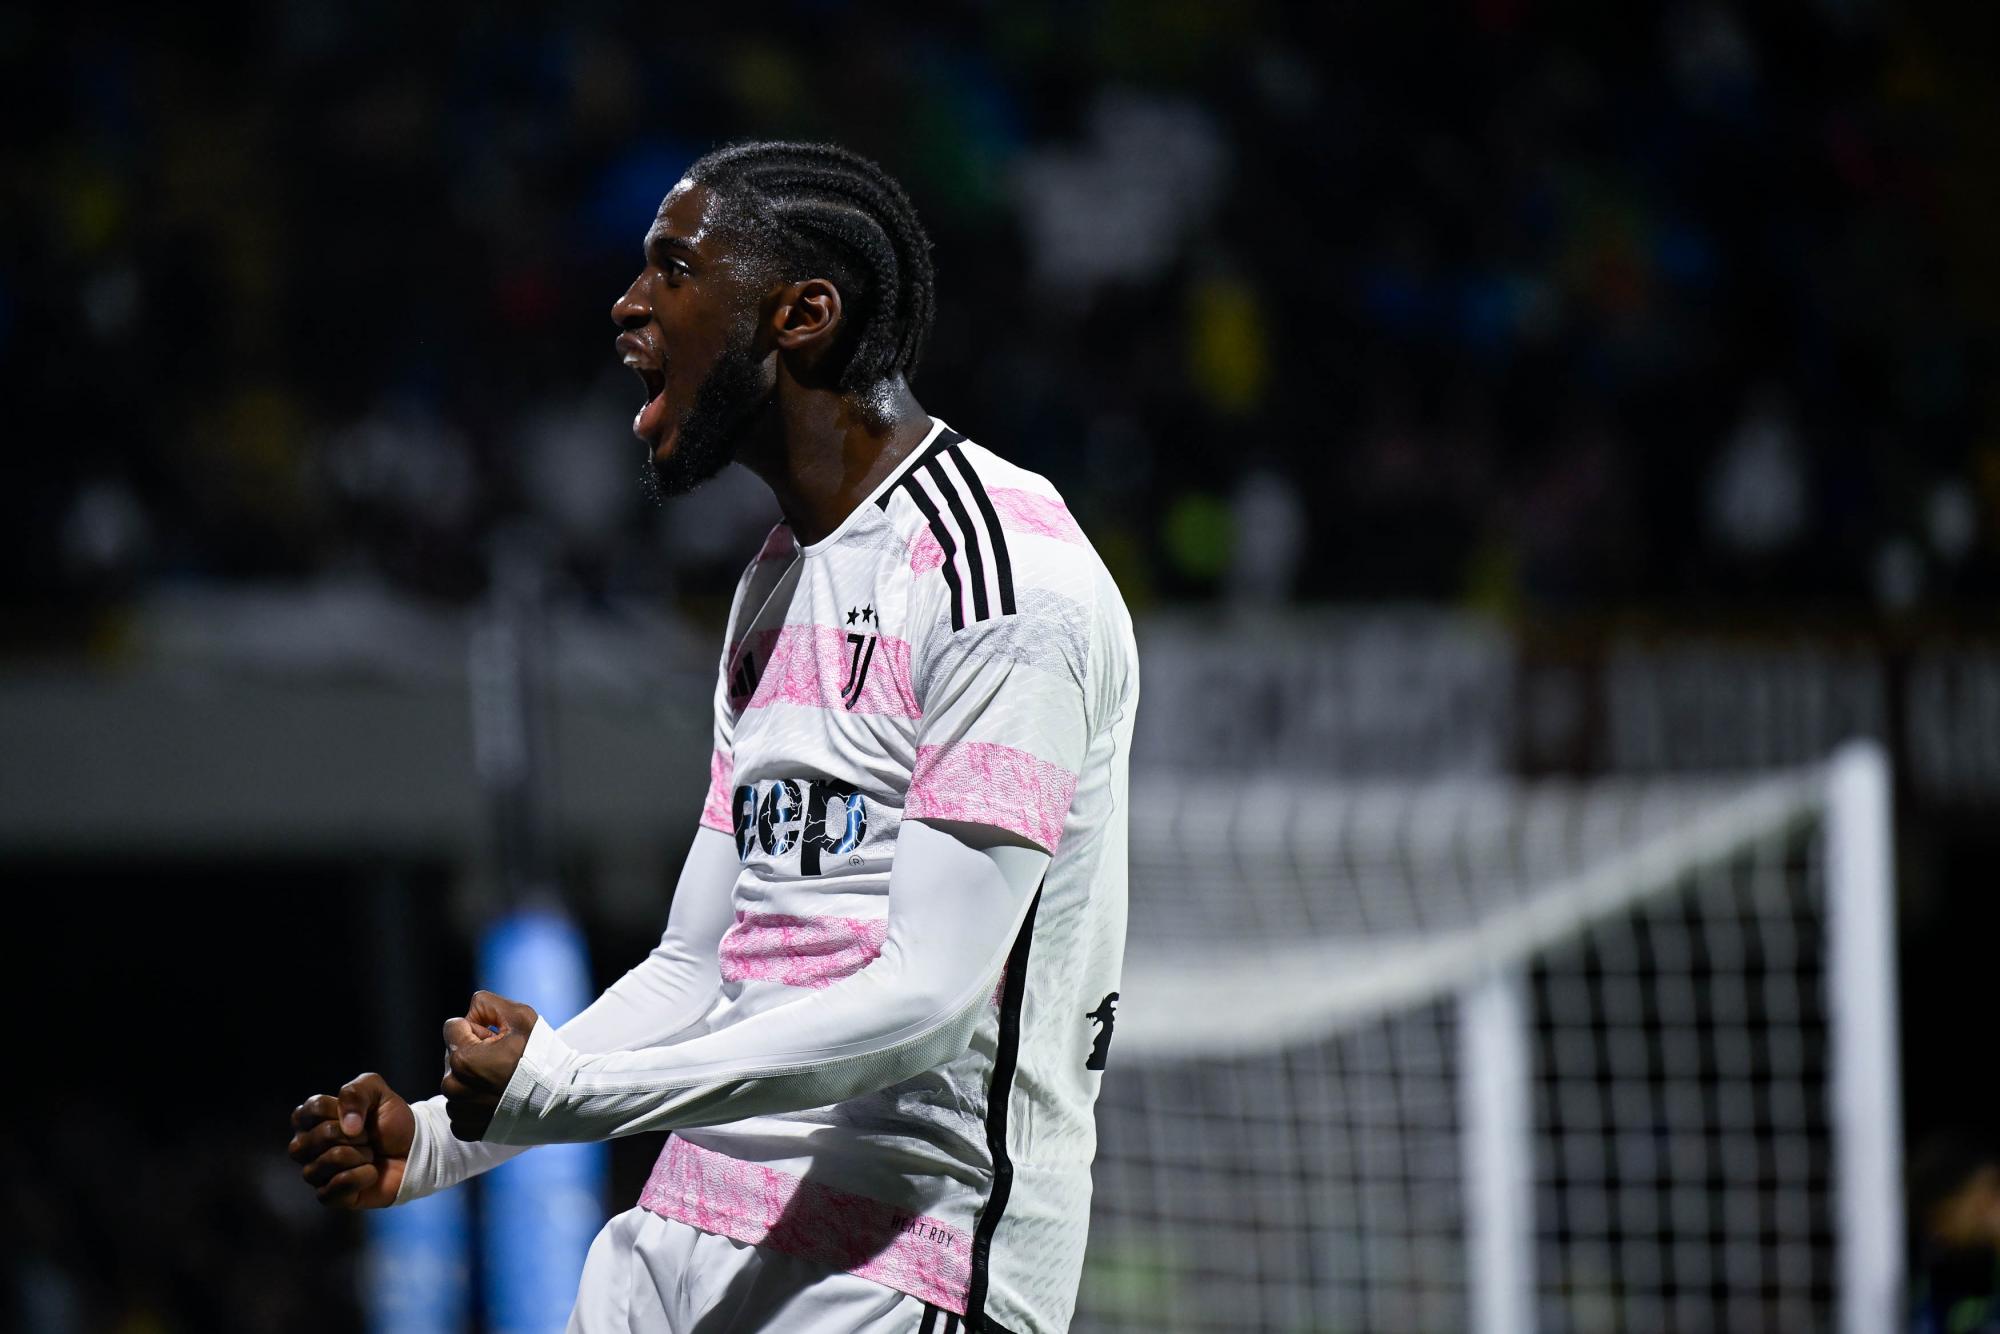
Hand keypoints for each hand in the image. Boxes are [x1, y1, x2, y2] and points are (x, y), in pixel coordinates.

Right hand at [288, 1073, 413, 1208]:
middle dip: (352, 1136)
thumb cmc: (391, 1121)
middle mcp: (307, 1146)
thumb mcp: (377, 1092)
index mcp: (312, 1119)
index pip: (309, 1111)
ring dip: (358, 1156)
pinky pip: (333, 1189)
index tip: (360, 1115)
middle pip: (315, 1139)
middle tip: (368, 1137)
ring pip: (323, 1164)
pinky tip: (371, 1173)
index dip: (338, 1111)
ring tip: (370, 1155)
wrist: (415, 1150)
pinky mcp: (329, 1195)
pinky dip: (360, 1177)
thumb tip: (347, 1127)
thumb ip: (355, 1092)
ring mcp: (316, 1172)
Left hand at [441, 990, 537, 1141]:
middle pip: (454, 1056)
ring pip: (457, 1083)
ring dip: (474, 1080)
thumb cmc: (542, 1058)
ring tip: (503, 1082)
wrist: (561, 1102)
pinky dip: (476, 1104)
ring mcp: (458, 1111)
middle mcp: (453, 1086)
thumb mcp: (521, 1016)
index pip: (453, 1027)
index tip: (498, 1040)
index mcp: (461, 1057)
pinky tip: (499, 1101)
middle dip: (474, 1055)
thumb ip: (487, 1003)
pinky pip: (461, 1109)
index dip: (477, 1029)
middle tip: (504, 1062)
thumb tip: (470, 1011)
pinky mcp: (465, 1129)